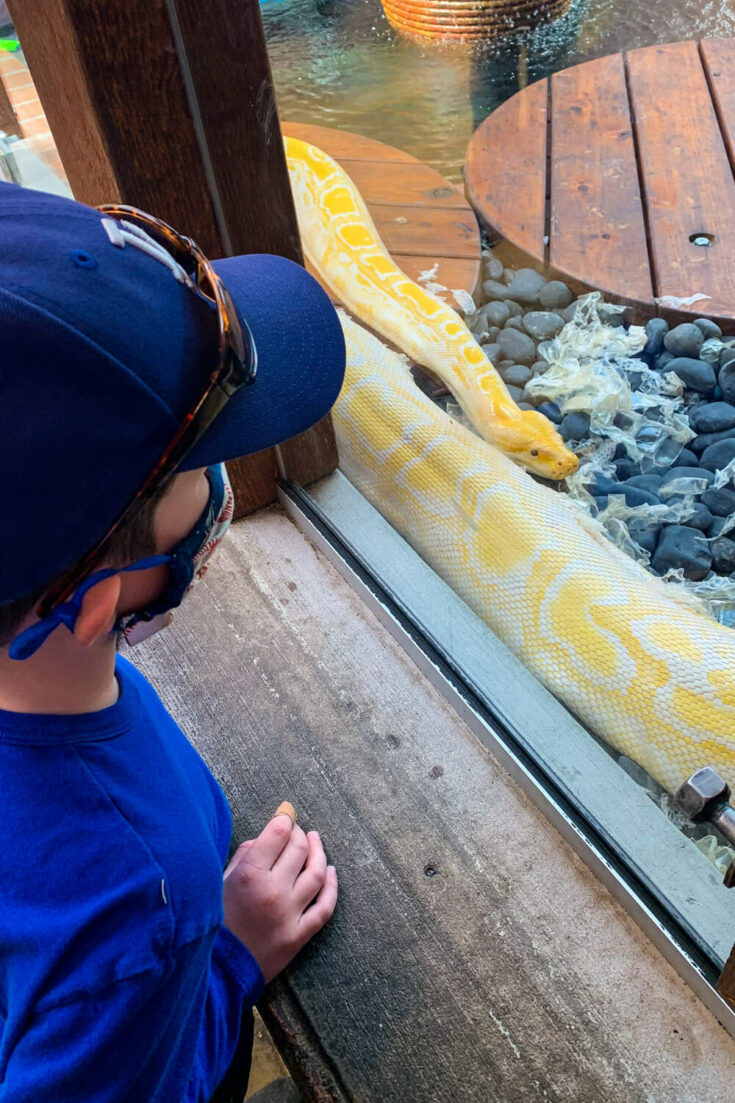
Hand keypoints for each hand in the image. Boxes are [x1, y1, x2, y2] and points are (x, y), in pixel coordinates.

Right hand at [222, 813, 337, 982]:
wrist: (215, 972)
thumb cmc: (214, 921)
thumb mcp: (220, 882)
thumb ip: (245, 854)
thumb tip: (268, 835)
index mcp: (249, 875)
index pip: (278, 833)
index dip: (284, 818)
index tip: (286, 814)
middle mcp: (272, 892)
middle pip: (299, 849)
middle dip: (300, 834)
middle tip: (297, 831)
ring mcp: (289, 915)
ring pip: (317, 874)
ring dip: (319, 853)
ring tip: (316, 842)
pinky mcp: (298, 937)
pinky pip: (324, 907)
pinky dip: (332, 887)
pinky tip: (331, 873)